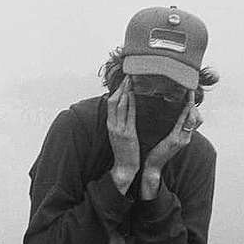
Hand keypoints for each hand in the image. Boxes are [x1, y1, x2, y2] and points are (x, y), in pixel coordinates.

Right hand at [106, 77, 138, 192]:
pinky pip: (129, 115)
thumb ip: (120, 122)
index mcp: (110, 125)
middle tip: (128, 76)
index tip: (123, 80)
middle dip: (120, 88)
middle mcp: (113, 125)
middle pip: (113, 101)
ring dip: (125, 92)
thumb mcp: (119, 135)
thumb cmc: (124, 151)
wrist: (124, 167)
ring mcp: (119, 129)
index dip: (116, 90)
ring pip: (120, 106)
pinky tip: (133, 95)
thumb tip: (124, 110)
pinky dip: (130, 104)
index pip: (111, 103)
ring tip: (130, 81)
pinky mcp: (128, 134)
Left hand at [140, 91, 201, 198]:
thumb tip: (166, 114)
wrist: (152, 167)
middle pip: (197, 117)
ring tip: (189, 91)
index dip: (193, 105)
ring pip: (192, 118)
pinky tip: (185, 104)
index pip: (194, 118)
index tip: (190, 91)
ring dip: (191, 105)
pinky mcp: (175, 140)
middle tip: (191, 88)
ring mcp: (182, 139)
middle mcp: (186, 137)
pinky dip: (185, 113)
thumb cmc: (155, 152)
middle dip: (194, 103)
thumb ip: (169, 128)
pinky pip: (182, 124)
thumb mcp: (165, 138)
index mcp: (183, 136)